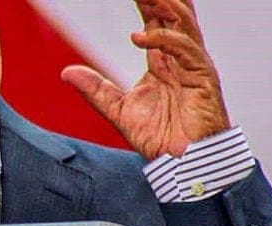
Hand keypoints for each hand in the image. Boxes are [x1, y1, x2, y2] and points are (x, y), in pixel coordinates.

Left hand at [61, 0, 230, 159]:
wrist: (182, 163)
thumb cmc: (160, 138)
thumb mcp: (118, 111)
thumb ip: (96, 90)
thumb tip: (67, 73)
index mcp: (162, 61)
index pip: (154, 21)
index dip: (145, 2)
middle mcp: (179, 58)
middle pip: (172, 14)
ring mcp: (193, 65)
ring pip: (183, 22)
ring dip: (164, 5)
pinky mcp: (203, 77)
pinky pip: (186, 49)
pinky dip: (163, 40)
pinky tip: (139, 37)